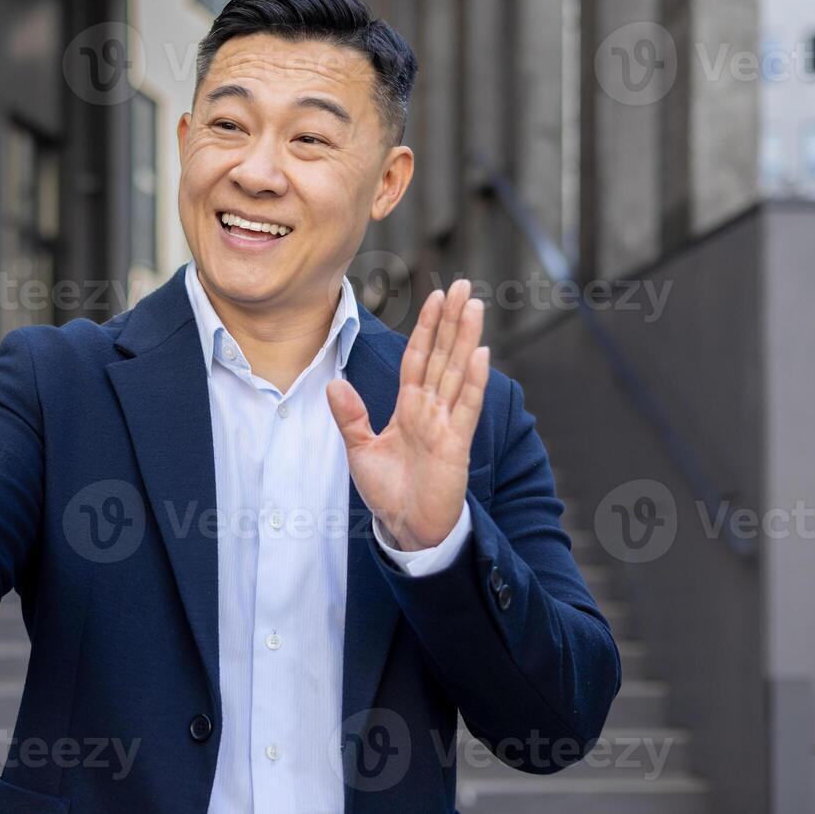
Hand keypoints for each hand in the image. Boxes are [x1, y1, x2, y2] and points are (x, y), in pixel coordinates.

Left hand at [327, 280, 489, 549]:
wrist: (406, 529)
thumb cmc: (388, 491)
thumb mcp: (360, 450)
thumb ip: (351, 416)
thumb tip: (333, 383)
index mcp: (409, 407)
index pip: (419, 357)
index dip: (426, 327)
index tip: (435, 296)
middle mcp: (431, 409)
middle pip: (443, 355)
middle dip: (452, 320)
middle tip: (465, 285)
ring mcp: (446, 424)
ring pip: (457, 372)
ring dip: (465, 339)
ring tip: (475, 306)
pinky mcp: (455, 445)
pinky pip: (464, 407)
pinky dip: (472, 380)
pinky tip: (480, 353)